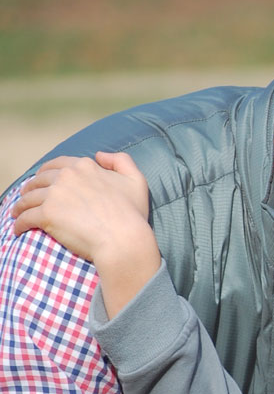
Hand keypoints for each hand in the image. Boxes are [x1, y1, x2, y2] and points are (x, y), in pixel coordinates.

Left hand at [13, 152, 150, 260]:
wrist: (123, 239)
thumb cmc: (132, 213)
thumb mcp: (136, 180)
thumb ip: (121, 161)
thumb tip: (100, 155)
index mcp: (84, 166)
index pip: (57, 164)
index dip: (46, 172)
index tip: (42, 181)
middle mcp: (67, 176)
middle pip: (39, 180)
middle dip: (30, 188)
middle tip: (27, 197)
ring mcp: (55, 195)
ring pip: (28, 197)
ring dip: (20, 205)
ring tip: (18, 213)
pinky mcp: (46, 214)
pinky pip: (25, 217)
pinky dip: (19, 223)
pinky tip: (18, 229)